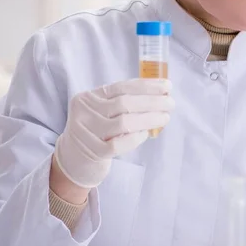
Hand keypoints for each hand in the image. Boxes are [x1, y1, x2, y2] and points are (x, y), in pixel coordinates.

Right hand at [54, 78, 173, 188]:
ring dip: (149, 119)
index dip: (147, 86)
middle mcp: (84, 112)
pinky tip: (146, 134)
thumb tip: (159, 92)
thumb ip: (122, 101)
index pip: (122, 87)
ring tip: (165, 117)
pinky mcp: (92, 152)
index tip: (167, 86)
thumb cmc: (97, 131)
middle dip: (153, 101)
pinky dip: (136, 138)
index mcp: (88, 97)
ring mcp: (86, 133)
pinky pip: (119, 144)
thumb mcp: (102, 111)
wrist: (74, 159)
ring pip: (124, 123)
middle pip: (124, 103)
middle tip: (171, 103)